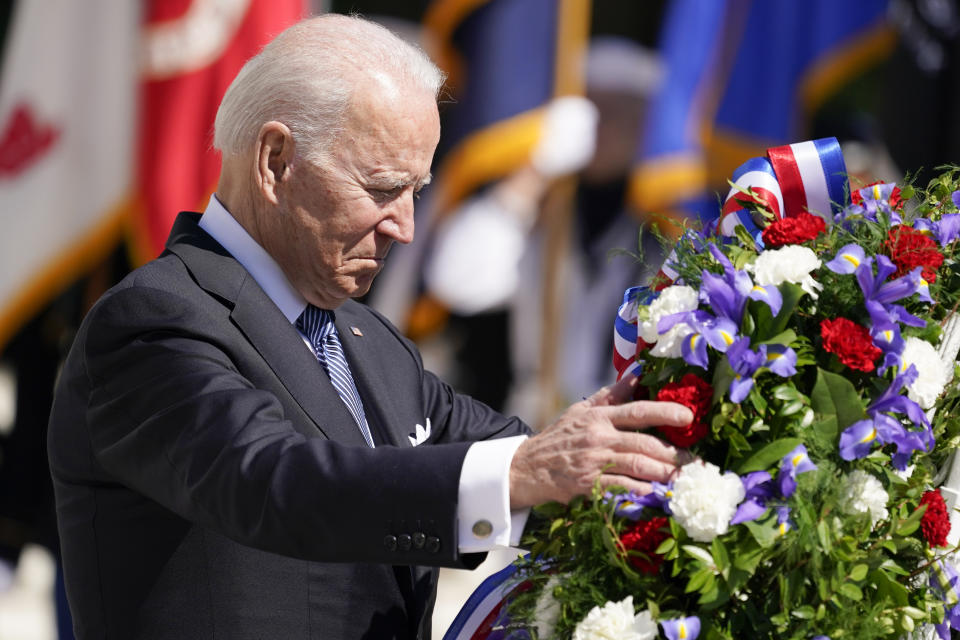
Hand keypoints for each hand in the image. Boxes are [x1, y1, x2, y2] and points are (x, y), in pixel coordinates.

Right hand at [509, 375, 692, 508]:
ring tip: (684, 478)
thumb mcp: (581, 411)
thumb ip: (611, 396)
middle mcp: (598, 438)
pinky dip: (642, 492)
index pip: (637, 411)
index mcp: (598, 417)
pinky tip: (657, 494)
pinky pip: (623, 488)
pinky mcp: (589, 485)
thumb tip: (637, 374)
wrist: (527, 468)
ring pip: (638, 466)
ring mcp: (594, 462)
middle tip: (696, 460)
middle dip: (674, 453)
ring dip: (664, 473)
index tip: (688, 417)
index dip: (665, 412)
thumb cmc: (559, 438)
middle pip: (644, 443)